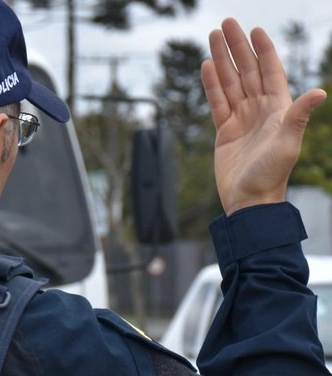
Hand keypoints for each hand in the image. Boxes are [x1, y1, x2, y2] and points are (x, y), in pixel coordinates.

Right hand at [201, 18, 326, 214]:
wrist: (250, 200)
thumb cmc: (272, 174)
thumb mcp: (288, 143)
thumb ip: (299, 115)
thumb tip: (319, 91)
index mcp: (279, 109)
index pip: (270, 71)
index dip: (263, 50)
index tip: (254, 30)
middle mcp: (261, 110)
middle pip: (247, 71)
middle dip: (236, 47)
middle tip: (225, 24)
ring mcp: (242, 119)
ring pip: (230, 83)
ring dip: (222, 61)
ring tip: (211, 38)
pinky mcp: (225, 131)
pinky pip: (217, 102)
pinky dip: (212, 85)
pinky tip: (206, 68)